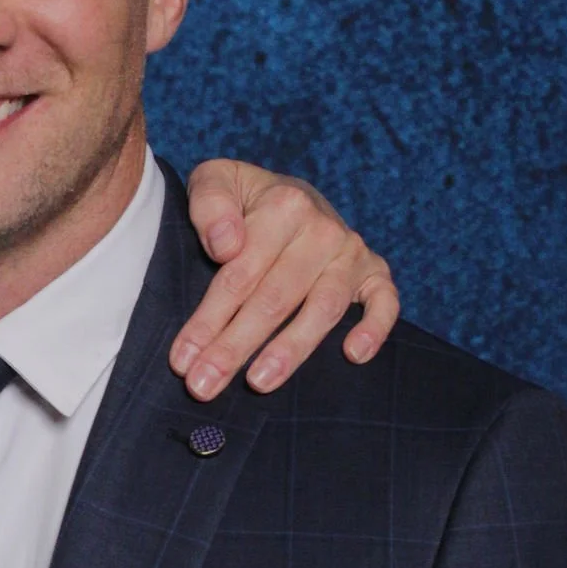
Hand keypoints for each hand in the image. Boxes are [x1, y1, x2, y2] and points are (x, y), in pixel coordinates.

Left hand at [174, 162, 398, 399]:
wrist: (287, 195)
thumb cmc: (242, 199)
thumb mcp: (215, 181)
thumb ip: (210, 204)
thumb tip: (225, 246)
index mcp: (283, 206)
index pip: (239, 274)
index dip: (208, 320)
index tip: (181, 360)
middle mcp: (323, 230)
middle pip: (274, 299)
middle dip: (235, 347)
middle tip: (204, 386)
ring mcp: (351, 254)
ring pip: (323, 309)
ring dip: (291, 350)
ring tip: (259, 382)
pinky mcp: (374, 272)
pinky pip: (384, 302)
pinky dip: (375, 328)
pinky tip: (353, 356)